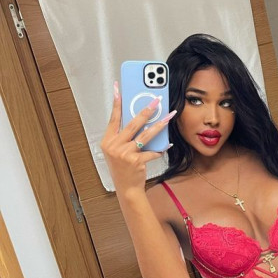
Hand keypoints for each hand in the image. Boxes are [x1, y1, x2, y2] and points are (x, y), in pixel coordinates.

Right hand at [100, 81, 173, 196]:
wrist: (126, 188)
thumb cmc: (123, 168)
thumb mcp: (118, 151)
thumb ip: (125, 136)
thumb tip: (140, 119)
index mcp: (108, 141)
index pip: (113, 118)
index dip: (116, 103)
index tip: (118, 89)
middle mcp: (114, 146)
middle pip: (133, 123)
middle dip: (146, 110)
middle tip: (156, 100)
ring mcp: (125, 154)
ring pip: (145, 135)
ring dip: (159, 124)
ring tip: (169, 116)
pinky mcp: (136, 161)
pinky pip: (152, 151)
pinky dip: (161, 148)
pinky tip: (167, 144)